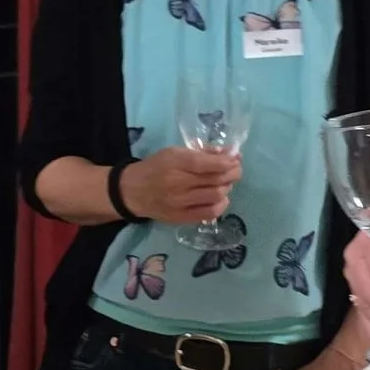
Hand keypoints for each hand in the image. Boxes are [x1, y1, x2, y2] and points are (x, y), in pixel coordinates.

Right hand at [122, 147, 242, 224]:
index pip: (208, 163)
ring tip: (226, 183)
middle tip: (236, 170)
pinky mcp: (181, 217)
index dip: (227, 162)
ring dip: (227, 188)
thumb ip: (201, 152)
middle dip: (232, 173)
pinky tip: (220, 198)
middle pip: (216, 180)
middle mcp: (178, 183)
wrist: (133, 192)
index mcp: (175, 162)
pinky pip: (209, 213)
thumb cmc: (155, 167)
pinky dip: (220, 205)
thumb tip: (228, 153)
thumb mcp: (174, 152)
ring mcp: (180, 203)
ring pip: (216, 196)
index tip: (236, 159)